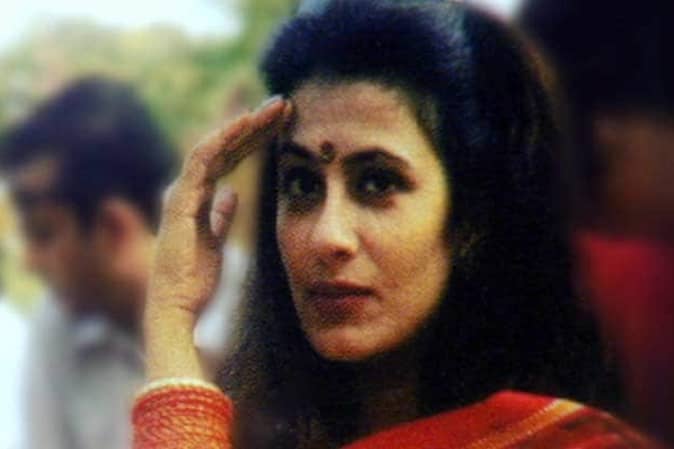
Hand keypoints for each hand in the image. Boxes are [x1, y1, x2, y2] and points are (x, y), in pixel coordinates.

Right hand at [144, 96, 291, 379]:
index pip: (229, 158)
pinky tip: (245, 123)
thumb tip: (232, 195)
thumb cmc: (195, 280)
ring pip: (215, 146)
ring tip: (273, 107)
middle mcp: (188, 190)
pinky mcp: (180, 201)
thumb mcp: (217, 242)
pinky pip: (201, 161)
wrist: (176, 308)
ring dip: (244, 124)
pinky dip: (222, 139)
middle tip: (284, 104)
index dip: (254, 138)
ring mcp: (182, 193)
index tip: (282, 124)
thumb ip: (221, 216)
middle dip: (255, 124)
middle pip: (225, 147)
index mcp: (198, 197)